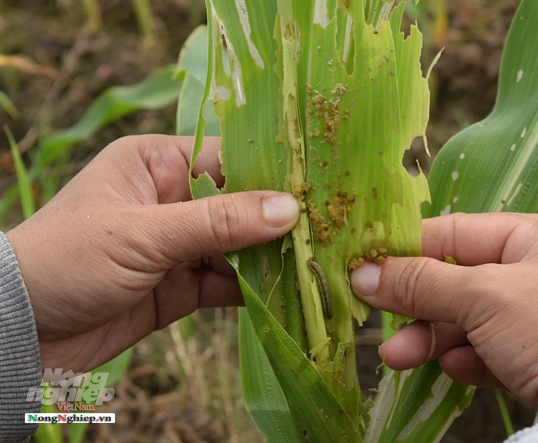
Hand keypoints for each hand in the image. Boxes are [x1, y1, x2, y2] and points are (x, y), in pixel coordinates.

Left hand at [6, 135, 298, 372]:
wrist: (22, 332)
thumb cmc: (68, 260)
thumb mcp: (143, 234)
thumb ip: (216, 223)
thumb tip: (288, 208)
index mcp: (157, 164)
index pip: (227, 159)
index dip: (271, 173)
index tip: (317, 186)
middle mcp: (173, 199)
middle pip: (239, 204)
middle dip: (277, 220)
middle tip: (328, 228)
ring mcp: (180, 245)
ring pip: (239, 246)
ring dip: (271, 258)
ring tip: (316, 263)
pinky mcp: (183, 286)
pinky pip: (229, 283)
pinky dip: (255, 290)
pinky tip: (288, 293)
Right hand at [351, 213, 537, 404]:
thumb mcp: (483, 295)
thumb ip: (420, 282)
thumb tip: (361, 274)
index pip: (461, 232)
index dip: (411, 247)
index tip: (368, 262)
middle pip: (461, 280)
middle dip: (418, 303)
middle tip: (375, 313)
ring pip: (470, 319)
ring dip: (432, 338)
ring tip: (398, 357)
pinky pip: (491, 350)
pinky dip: (469, 359)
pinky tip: (458, 370)